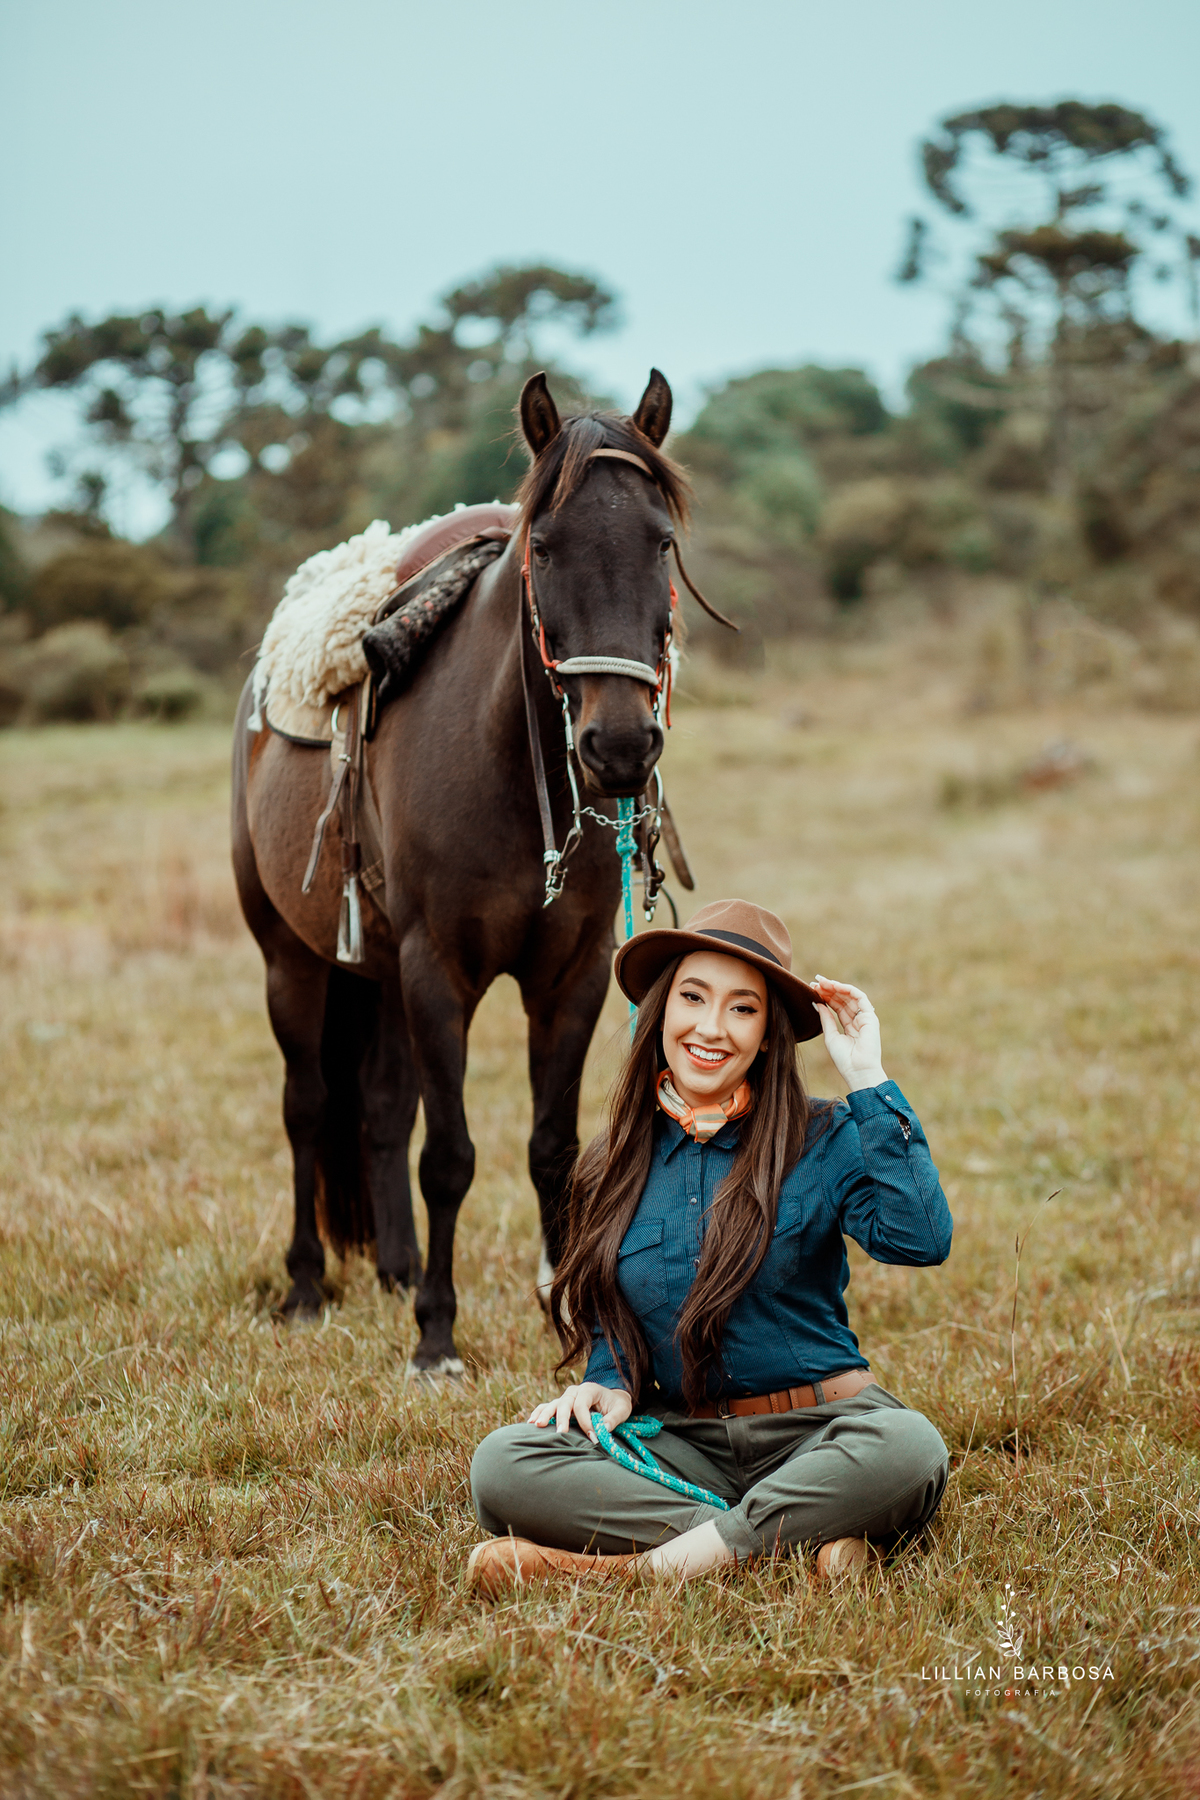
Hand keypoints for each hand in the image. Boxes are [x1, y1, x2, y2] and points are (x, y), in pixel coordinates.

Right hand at [527, 1382, 632, 1442]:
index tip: (592, 1438)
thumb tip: (603, 1429)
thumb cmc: (616, 1404)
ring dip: (545, 1415)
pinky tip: (531, 1423)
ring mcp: (566, 1397)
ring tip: (537, 1425)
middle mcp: (575, 1391)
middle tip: (560, 1433)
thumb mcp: (622, 1409)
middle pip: (565, 1403)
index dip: (586, 1422)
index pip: (582, 1405)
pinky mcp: (561, 1404)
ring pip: (553, 1404)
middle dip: (562, 1419)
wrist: (611, 1398)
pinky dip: (539, 1413)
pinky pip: (547, 1407)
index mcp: (589, 1389)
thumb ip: (614, 1418)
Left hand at [811, 976, 887, 1091]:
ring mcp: (865, 1018)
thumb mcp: (830, 1036)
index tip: (812, 988)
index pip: (837, 1007)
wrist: (858, 1070)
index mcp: (849, 1027)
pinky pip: (860, 997)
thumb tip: (817, 1002)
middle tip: (815, 981)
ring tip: (822, 982)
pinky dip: (848, 989)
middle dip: (829, 989)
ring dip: (836, 987)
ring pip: (850, 996)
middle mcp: (858, 1021)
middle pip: (843, 1000)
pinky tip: (835, 986)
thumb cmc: (844, 1059)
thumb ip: (826, 1018)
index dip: (825, 997)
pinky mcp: (871, 1016)